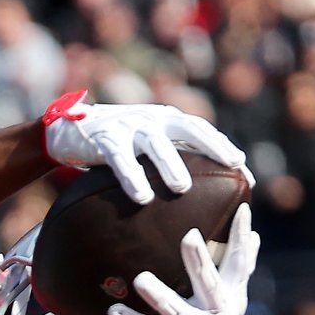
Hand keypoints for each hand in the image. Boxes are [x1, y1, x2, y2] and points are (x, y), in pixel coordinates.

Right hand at [41, 92, 249, 204]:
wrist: (69, 131)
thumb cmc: (116, 145)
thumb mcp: (147, 145)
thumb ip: (171, 157)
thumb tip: (200, 192)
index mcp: (168, 119)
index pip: (203, 130)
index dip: (224, 147)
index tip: (244, 170)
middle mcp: (153, 118)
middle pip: (190, 128)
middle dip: (213, 145)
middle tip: (234, 165)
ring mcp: (128, 126)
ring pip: (155, 143)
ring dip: (170, 164)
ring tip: (182, 187)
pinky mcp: (104, 138)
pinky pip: (120, 159)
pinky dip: (131, 177)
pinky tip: (142, 197)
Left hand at [107, 205, 259, 314]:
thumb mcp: (231, 303)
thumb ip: (238, 271)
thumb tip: (254, 236)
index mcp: (231, 297)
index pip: (240, 263)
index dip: (242, 237)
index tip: (241, 209)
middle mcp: (218, 314)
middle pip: (209, 283)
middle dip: (199, 261)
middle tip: (189, 236)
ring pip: (176, 312)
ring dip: (158, 295)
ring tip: (141, 279)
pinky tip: (114, 310)